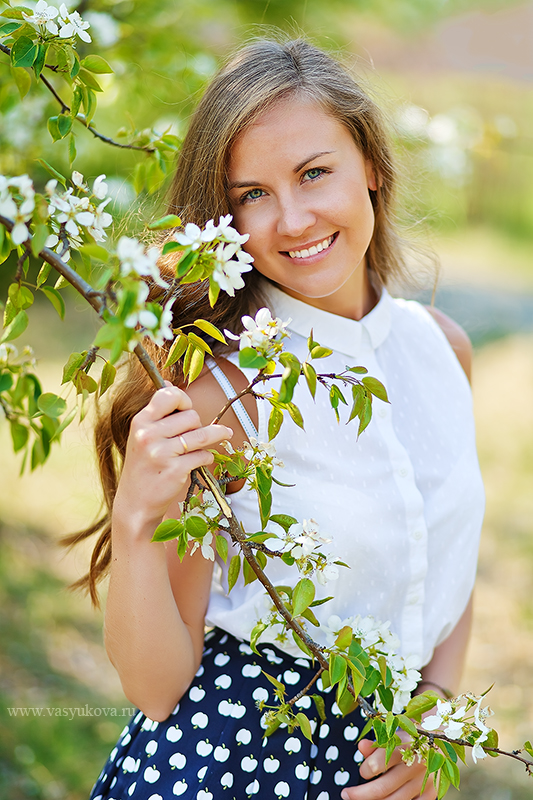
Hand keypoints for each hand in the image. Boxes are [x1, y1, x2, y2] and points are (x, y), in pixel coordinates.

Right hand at [114, 382, 232, 527]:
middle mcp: (148, 435)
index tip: (187, 409)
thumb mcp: (142, 435)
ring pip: (202, 434)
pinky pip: (203, 455)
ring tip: (224, 434)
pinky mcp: (174, 470)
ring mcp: (161, 453)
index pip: (168, 395)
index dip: (183, 399)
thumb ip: (157, 412)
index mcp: (140, 422)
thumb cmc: (143, 466)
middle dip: (197, 425)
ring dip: (215, 436)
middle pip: (191, 416)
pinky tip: (200, 461)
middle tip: (191, 436)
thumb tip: (168, 383)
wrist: (135, 503)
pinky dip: (207, 457)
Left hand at [341, 738, 436, 799]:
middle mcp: (416, 764)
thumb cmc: (412, 736)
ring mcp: (424, 781)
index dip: (366, 769)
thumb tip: (361, 746)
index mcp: (406, 744)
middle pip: (383, 787)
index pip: (380, 762)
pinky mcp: (430, 793)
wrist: (442, 739)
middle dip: (360, 794)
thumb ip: (377, 742)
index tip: (362, 771)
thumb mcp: (395, 733)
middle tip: (347, 794)